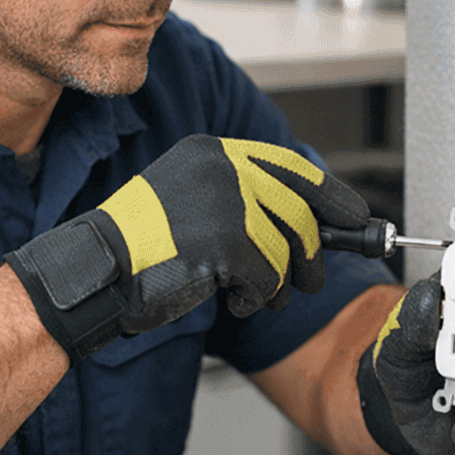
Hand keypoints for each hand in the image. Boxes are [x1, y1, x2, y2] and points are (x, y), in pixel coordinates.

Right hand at [6, 135, 369, 362]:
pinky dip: (256, 299)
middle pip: (299, 210)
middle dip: (314, 252)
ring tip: (257, 297)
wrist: (97, 272)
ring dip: (280, 284)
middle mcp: (223, 168)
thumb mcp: (189, 202)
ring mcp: (226, 201)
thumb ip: (241, 200)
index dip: (330, 195)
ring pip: (288, 249)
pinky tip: (232, 301)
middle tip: (309, 280)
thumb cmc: (138, 249)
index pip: (291, 167)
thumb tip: (310, 221)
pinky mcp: (227, 240)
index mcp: (213, 152)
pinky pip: (268, 278)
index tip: (357, 217)